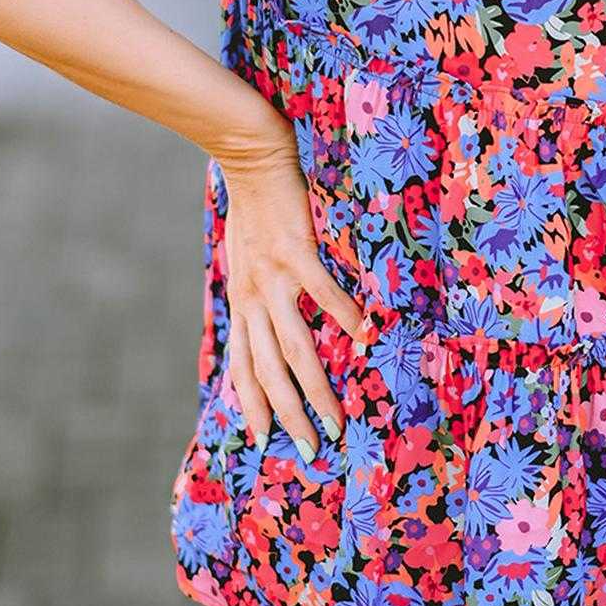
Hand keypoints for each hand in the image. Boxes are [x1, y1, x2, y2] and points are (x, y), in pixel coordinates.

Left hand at [212, 116, 365, 462]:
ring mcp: (273, 276)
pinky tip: (364, 335)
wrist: (251, 156)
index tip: (260, 441)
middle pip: (268, 370)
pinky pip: (321, 291)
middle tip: (310, 449)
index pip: (241, 364)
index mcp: (243, 300)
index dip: (249, 404)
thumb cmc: (257, 206)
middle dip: (287, 415)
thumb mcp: (245, 257)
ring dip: (313, 387)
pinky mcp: (295, 249)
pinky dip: (342, 315)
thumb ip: (259, 289)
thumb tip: (275, 315)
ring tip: (335, 418)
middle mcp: (253, 296)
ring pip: (292, 346)